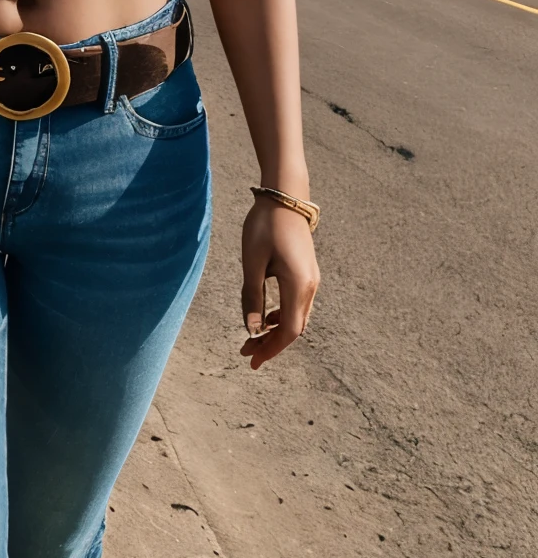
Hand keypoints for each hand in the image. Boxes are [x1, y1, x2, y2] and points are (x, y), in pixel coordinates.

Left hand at [239, 195, 319, 368]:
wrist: (285, 197)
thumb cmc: (264, 226)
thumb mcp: (252, 262)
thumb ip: (252, 296)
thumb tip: (251, 329)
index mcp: (298, 285)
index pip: (287, 331)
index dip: (270, 349)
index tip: (251, 361)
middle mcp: (310, 287)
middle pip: (293, 328)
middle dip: (271, 344)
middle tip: (246, 352)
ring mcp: (311, 280)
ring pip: (296, 317)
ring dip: (275, 330)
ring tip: (252, 338)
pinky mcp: (307, 273)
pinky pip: (297, 304)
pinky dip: (281, 316)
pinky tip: (265, 318)